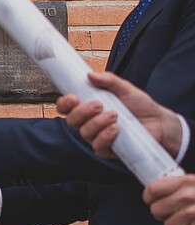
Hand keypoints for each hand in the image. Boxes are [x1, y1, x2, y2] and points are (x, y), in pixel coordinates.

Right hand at [58, 70, 182, 158]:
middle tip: (98, 105)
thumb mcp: (126, 89)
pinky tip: (116, 130)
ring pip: (84, 133)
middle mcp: (89, 122)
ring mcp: (96, 136)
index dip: (65, 103)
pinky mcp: (107, 149)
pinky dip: (105, 137)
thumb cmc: (141, 106)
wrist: (159, 122)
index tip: (73, 98)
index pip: (67, 107)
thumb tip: (90, 75)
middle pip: (71, 120)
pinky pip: (97, 146)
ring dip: (97, 123)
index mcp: (88, 107)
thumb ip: (109, 80)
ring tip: (114, 116)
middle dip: (82, 112)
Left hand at [143, 172, 194, 224]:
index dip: (150, 197)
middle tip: (176, 212)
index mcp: (186, 181)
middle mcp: (188, 196)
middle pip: (156, 210)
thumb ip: (179, 186)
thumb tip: (155, 192)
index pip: (152, 190)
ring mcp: (193, 213)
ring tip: (189, 220)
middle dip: (165, 213)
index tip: (154, 200)